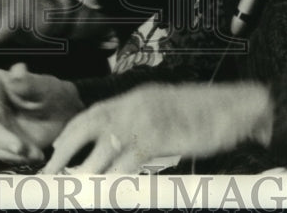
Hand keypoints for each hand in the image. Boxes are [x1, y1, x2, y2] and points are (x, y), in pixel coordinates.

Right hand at [0, 62, 82, 163]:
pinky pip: (4, 156)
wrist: (65, 113)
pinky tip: (37, 154)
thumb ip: (28, 81)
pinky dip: (19, 159)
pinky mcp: (4, 145)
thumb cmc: (50, 92)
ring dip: (12, 153)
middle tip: (22, 148)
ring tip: (37, 152)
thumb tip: (17, 71)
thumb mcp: (44, 84)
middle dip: (2, 140)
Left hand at [42, 82, 274, 173]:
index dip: (72, 132)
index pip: (94, 112)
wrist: (237, 106)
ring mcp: (147, 118)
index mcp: (136, 98)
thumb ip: (143, 125)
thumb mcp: (167, 112)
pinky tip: (106, 189)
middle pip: (90, 123)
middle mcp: (136, 104)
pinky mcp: (159, 136)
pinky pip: (129, 160)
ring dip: (85, 167)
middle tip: (49, 171)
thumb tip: (122, 147)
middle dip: (66, 148)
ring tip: (71, 186)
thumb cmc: (207, 115)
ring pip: (104, 145)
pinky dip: (114, 177)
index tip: (55, 149)